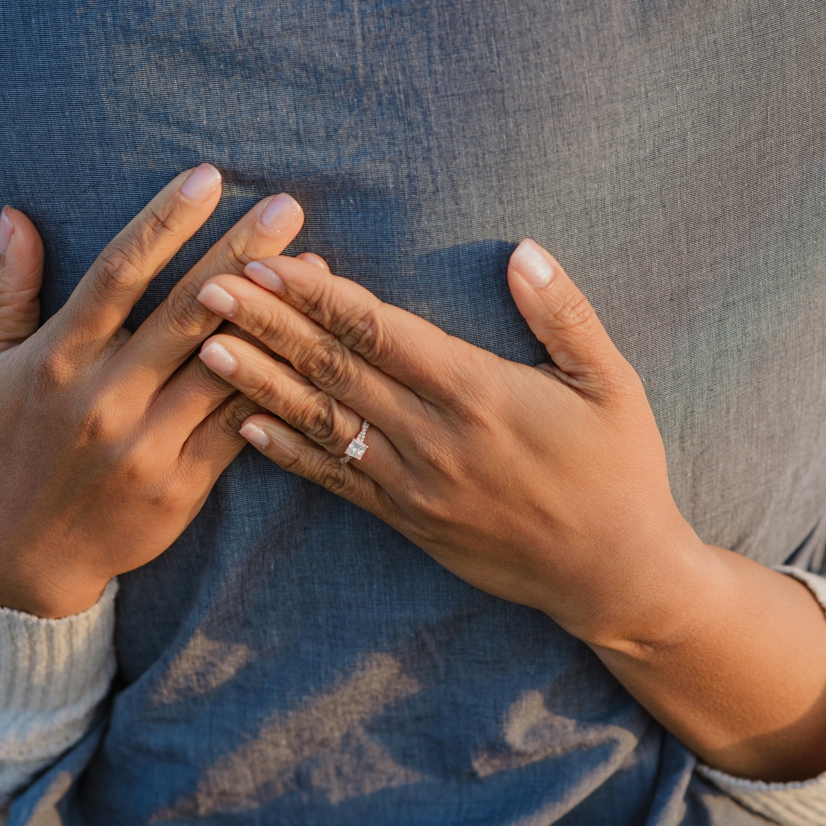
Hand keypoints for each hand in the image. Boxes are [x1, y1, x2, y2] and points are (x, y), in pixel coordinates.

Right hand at [0, 164, 295, 617]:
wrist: (29, 552)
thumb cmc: (7, 443)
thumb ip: (3, 291)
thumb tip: (15, 215)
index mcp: (56, 361)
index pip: (115, 276)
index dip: (162, 223)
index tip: (206, 177)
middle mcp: (102, 400)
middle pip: (183, 312)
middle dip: (239, 253)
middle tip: (288, 205)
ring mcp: (144, 446)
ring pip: (223, 367)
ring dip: (275, 314)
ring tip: (318, 268)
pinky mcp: (181, 485)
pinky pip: (240, 426)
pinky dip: (277, 384)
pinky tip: (311, 346)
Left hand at [193, 239, 825, 780]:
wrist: (615, 574)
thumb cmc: (620, 468)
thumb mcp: (612, 383)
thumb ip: (564, 314)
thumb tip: (523, 251)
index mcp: (478, 392)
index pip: (379, 331)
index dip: (318, 296)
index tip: (269, 262)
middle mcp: (433, 437)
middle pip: (334, 370)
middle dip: (267, 326)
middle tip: (208, 288)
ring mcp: (413, 483)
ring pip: (321, 423)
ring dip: (259, 382)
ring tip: (205, 346)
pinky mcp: (406, 520)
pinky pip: (334, 480)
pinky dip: (285, 452)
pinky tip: (243, 424)